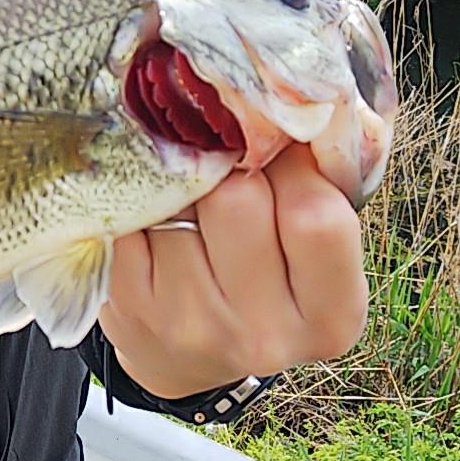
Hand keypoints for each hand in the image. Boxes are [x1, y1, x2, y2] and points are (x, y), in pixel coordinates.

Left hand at [97, 144, 367, 398]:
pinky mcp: (129, 308)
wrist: (185, 357)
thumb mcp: (315, 249)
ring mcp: (189, 324)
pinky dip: (139, 198)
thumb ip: (329, 180)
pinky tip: (152, 204)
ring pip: (177, 203)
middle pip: (237, 201)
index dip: (296, 163)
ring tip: (189, 185)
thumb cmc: (264, 279)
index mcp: (329, 316)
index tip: (281, 147)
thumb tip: (330, 102)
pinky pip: (130, 218)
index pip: (317, 217)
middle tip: (227, 159)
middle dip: (230, 163)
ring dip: (181, 178)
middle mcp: (262, 335)